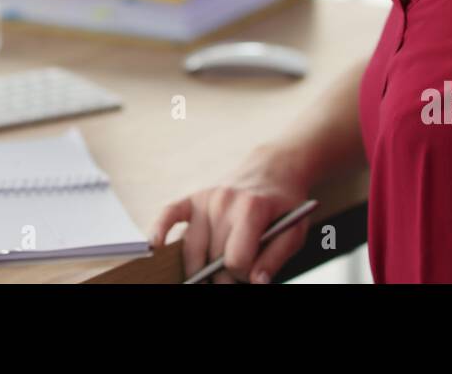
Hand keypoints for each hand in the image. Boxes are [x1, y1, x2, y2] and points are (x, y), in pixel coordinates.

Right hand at [150, 144, 310, 283]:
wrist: (274, 170)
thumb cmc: (285, 205)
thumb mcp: (294, 232)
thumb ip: (276, 258)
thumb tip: (256, 281)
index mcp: (251, 209)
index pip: (235, 260)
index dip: (244, 275)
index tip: (253, 273)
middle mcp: (224, 201)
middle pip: (212, 257)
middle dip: (224, 276)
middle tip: (234, 278)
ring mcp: (206, 198)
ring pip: (192, 247)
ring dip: (198, 269)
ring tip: (210, 276)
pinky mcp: (194, 198)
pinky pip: (170, 214)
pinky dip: (159, 230)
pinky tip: (156, 246)